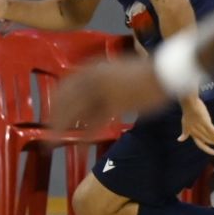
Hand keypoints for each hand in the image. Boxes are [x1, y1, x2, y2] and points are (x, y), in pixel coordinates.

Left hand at [49, 56, 170, 131]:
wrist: (165, 72)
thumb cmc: (143, 73)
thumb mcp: (113, 71)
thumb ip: (98, 81)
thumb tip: (87, 95)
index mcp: (92, 68)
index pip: (65, 87)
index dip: (56, 103)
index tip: (51, 114)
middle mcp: (93, 78)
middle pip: (65, 100)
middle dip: (55, 118)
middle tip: (48, 134)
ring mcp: (103, 91)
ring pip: (75, 112)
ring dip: (63, 128)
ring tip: (55, 142)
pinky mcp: (115, 105)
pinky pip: (95, 122)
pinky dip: (86, 135)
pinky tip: (80, 146)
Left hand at [178, 94, 213, 154]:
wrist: (189, 103)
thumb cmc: (187, 113)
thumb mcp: (184, 124)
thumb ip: (185, 133)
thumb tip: (179, 140)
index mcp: (192, 133)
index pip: (200, 144)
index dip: (207, 149)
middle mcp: (196, 131)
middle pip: (208, 140)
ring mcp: (200, 127)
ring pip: (211, 136)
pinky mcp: (205, 121)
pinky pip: (212, 130)